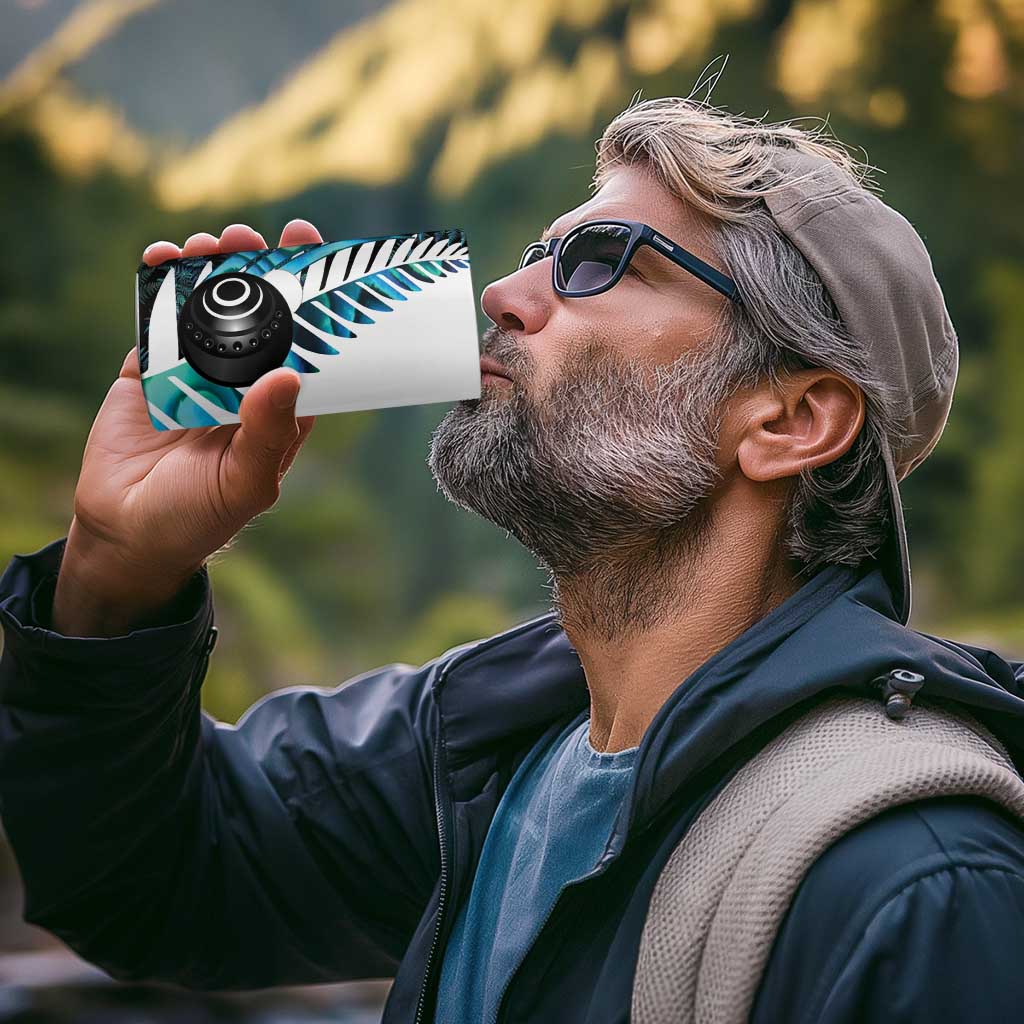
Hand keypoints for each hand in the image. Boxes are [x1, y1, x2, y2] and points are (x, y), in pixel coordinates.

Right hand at [52, 220, 321, 636]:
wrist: (127, 533)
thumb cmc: (200, 516)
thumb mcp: (246, 482)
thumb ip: (268, 433)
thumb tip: (289, 375)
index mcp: (279, 406)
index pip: (304, 341)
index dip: (310, 296)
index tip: (312, 251)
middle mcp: (243, 382)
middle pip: (258, 311)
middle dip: (257, 267)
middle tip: (252, 235)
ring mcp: (196, 372)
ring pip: (208, 306)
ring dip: (210, 268)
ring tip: (209, 243)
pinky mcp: (150, 370)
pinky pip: (158, 318)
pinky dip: (160, 284)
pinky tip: (163, 257)